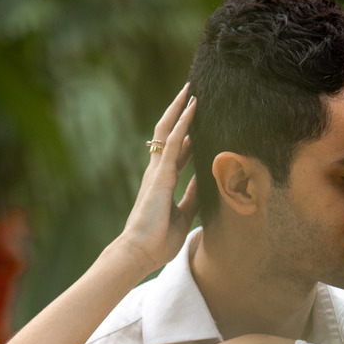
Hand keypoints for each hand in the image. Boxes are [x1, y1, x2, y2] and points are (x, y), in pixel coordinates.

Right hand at [119, 83, 199, 270]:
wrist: (140, 252)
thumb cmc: (158, 240)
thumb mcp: (184, 215)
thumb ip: (192, 197)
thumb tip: (203, 184)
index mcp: (163, 181)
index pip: (177, 150)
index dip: (187, 133)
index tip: (198, 118)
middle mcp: (158, 171)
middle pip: (168, 133)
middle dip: (179, 113)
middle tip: (191, 94)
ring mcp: (158, 171)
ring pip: (169, 131)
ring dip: (180, 110)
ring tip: (191, 91)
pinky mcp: (161, 176)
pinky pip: (174, 143)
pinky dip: (183, 124)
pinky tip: (191, 108)